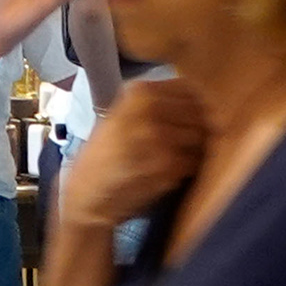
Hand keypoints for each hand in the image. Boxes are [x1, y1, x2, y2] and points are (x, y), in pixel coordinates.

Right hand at [60, 75, 201, 236]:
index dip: (189, 105)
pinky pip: (194, 161)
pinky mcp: (169, 166)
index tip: (179, 118)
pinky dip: (185, 168)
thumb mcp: (118, 117)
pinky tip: (166, 172)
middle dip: (193, 126)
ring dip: (192, 147)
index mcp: (137, 93)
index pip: (186, 88)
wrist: (85, 197)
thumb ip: (151, 103)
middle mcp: (149, 109)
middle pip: (198, 111)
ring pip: (200, 135)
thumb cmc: (100, 159)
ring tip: (171, 156)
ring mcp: (160, 137)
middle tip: (176, 141)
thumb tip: (190, 97)